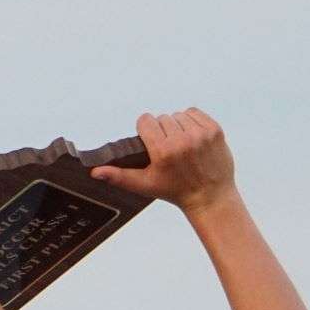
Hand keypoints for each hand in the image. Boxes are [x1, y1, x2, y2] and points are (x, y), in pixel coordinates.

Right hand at [91, 108, 235, 212]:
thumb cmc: (175, 191)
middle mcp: (182, 141)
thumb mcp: (145, 185)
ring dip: (177, 126)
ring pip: (178, 115)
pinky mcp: (214, 130)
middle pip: (162, 118)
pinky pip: (195, 112)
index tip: (152, 144)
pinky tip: (192, 138)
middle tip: (168, 149)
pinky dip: (192, 122)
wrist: (209, 197)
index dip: (146, 131)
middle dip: (162, 131)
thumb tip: (95, 172)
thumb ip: (119, 176)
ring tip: (181, 145)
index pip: (146, 121)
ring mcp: (200, 135)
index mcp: (163, 152)